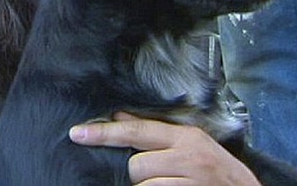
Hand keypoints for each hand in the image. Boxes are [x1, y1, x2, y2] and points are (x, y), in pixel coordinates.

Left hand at [69, 112, 260, 185]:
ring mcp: (191, 181)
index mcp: (186, 137)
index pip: (136, 131)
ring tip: (171, 185)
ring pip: (145, 184)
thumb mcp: (191, 145)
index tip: (77, 133)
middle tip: (160, 176)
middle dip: (140, 174)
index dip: (104, 132)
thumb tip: (119, 116)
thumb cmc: (219, 173)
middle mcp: (189, 157)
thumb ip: (155, 133)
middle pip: (137, 164)